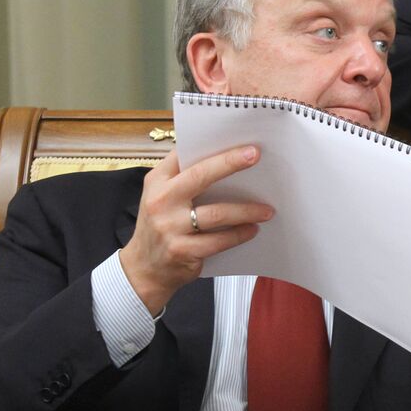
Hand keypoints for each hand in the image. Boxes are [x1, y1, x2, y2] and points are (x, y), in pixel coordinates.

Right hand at [118, 146, 273, 314]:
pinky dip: (239, 235)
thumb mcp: (161, 197)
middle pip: (200, 176)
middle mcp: (160, 201)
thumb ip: (183, 178)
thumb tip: (225, 159)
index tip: (238, 140)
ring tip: (267, 210)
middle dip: (230, 163)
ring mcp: (169, 227)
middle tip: (255, 155)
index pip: (183, 155)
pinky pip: (219, 241)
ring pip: (217, 213)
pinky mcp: (181, 251)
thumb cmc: (160, 226)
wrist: (143, 269)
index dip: (212, 147)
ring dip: (246, 211)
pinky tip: (252, 230)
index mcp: (157, 181)